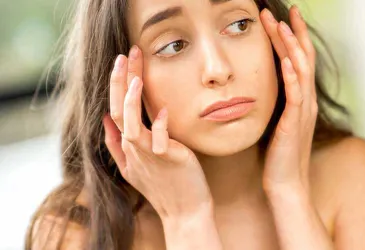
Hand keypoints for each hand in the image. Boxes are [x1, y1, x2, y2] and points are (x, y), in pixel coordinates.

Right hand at [104, 47, 211, 220]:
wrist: (184, 212)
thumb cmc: (165, 187)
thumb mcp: (134, 167)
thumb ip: (117, 144)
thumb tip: (105, 119)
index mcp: (127, 148)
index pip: (114, 111)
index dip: (116, 86)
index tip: (122, 62)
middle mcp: (134, 150)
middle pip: (118, 112)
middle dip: (120, 82)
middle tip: (125, 55)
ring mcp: (149, 156)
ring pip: (131, 125)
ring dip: (133, 99)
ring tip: (137, 75)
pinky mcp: (167, 160)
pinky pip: (159, 141)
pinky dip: (160, 125)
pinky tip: (165, 110)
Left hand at [259, 7, 316, 191]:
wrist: (286, 185)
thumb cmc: (278, 158)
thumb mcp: (277, 124)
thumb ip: (277, 105)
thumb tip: (262, 88)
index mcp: (301, 100)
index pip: (299, 61)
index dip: (291, 39)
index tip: (281, 18)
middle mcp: (306, 102)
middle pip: (304, 59)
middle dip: (294, 33)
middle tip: (284, 11)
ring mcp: (303, 113)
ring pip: (302, 72)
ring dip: (292, 48)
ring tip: (282, 26)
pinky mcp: (295, 125)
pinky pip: (296, 97)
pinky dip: (294, 78)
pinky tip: (287, 62)